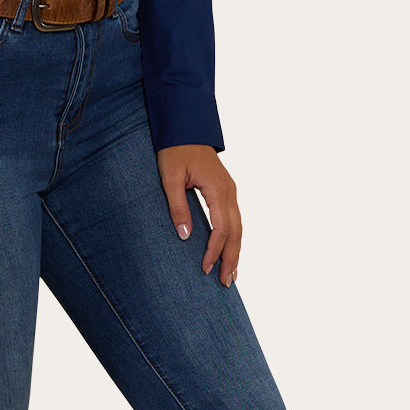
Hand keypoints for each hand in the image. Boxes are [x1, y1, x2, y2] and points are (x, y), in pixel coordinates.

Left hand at [156, 144, 240, 285]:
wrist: (184, 127)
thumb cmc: (175, 150)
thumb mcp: (170, 177)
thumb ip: (178, 206)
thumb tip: (185, 236)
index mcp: (217, 188)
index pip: (221, 228)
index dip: (215, 251)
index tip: (206, 269)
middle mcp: (229, 190)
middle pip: (237, 231)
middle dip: (232, 258)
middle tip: (226, 282)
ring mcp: (230, 189)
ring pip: (239, 226)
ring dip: (236, 250)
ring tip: (231, 273)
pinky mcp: (226, 189)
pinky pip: (235, 218)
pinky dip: (234, 237)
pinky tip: (229, 248)